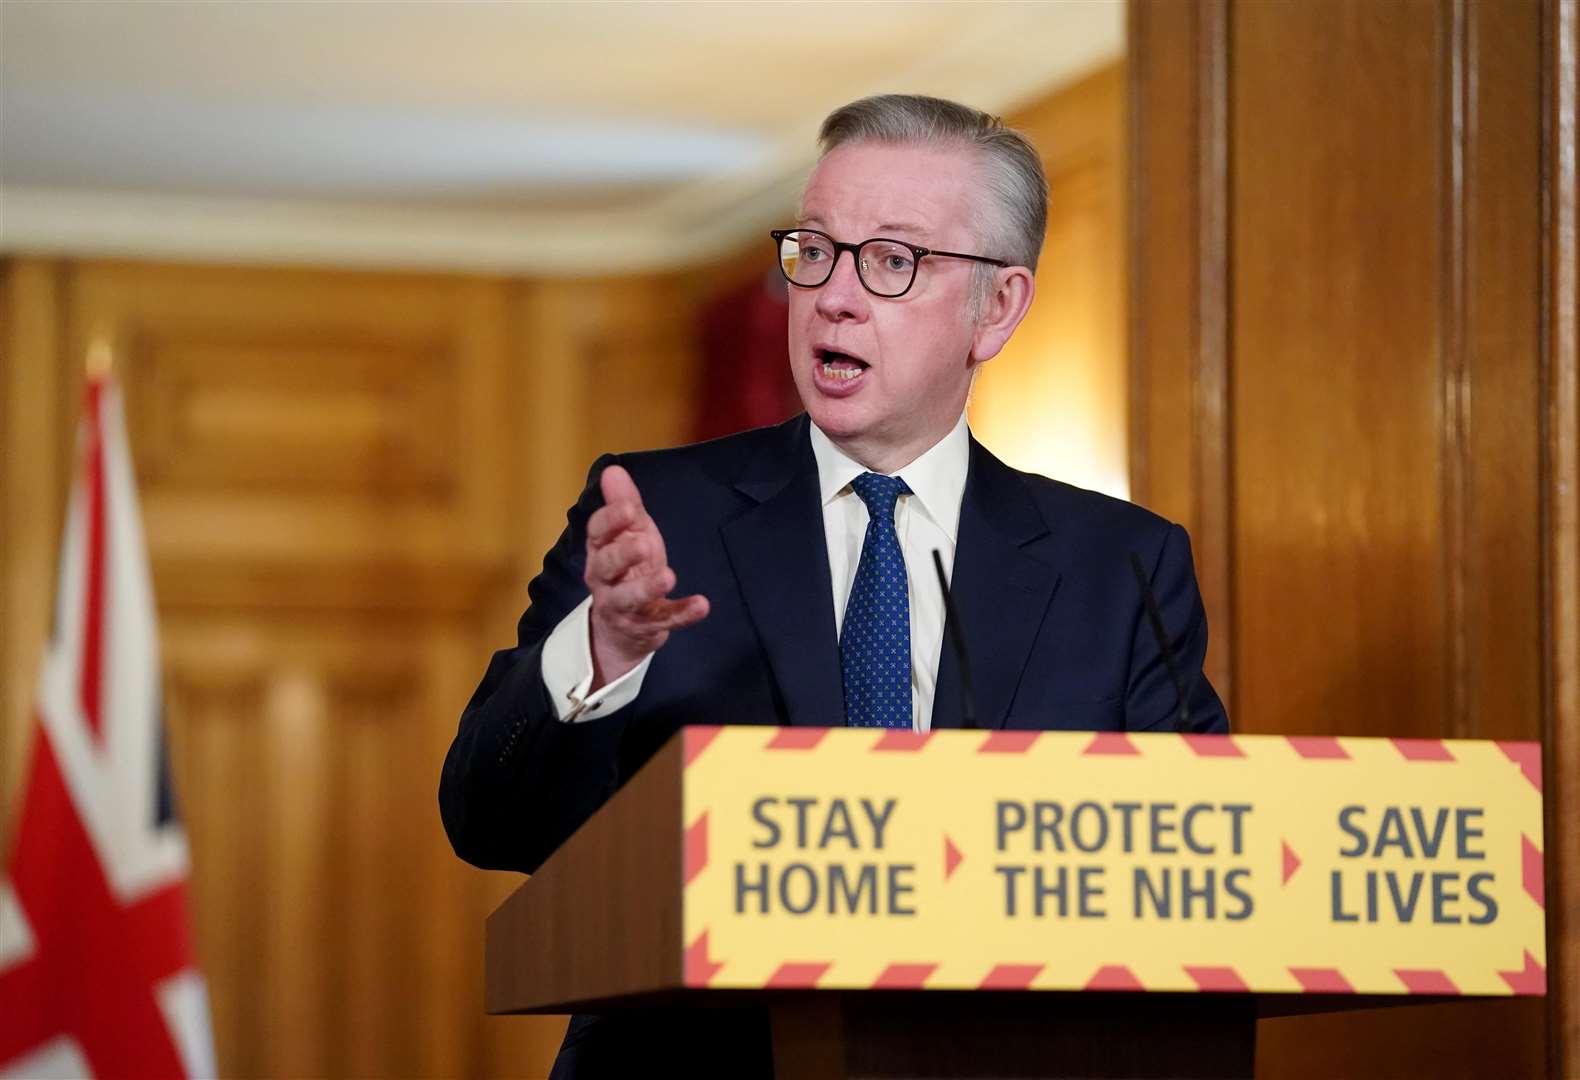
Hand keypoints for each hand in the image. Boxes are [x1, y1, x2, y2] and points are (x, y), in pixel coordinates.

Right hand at [583, 464, 709, 688]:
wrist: (623, 626)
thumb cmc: (628, 568)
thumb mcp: (629, 533)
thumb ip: (623, 504)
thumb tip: (613, 470)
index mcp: (600, 550)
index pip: (597, 533)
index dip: (611, 521)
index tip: (630, 508)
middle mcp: (604, 580)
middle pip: (605, 566)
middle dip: (623, 555)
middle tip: (645, 544)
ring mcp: (623, 606)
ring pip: (628, 599)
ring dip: (647, 588)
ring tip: (668, 576)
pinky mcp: (646, 626)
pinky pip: (664, 621)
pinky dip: (682, 614)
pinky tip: (702, 605)